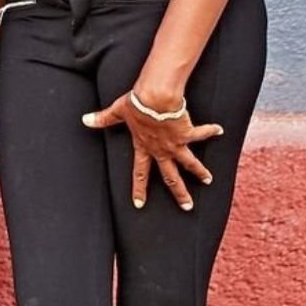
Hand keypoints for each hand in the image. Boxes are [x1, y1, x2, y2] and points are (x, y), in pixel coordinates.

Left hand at [84, 87, 222, 210]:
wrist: (155, 98)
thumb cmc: (136, 104)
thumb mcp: (118, 112)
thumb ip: (103, 119)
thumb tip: (85, 120)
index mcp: (143, 147)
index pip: (140, 173)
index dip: (139, 189)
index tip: (139, 204)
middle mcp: (161, 150)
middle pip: (170, 177)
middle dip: (179, 193)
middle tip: (187, 207)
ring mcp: (175, 144)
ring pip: (189, 163)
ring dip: (199, 171)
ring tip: (209, 180)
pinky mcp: (187, 133)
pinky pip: (201, 133)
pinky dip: (210, 131)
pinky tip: (220, 130)